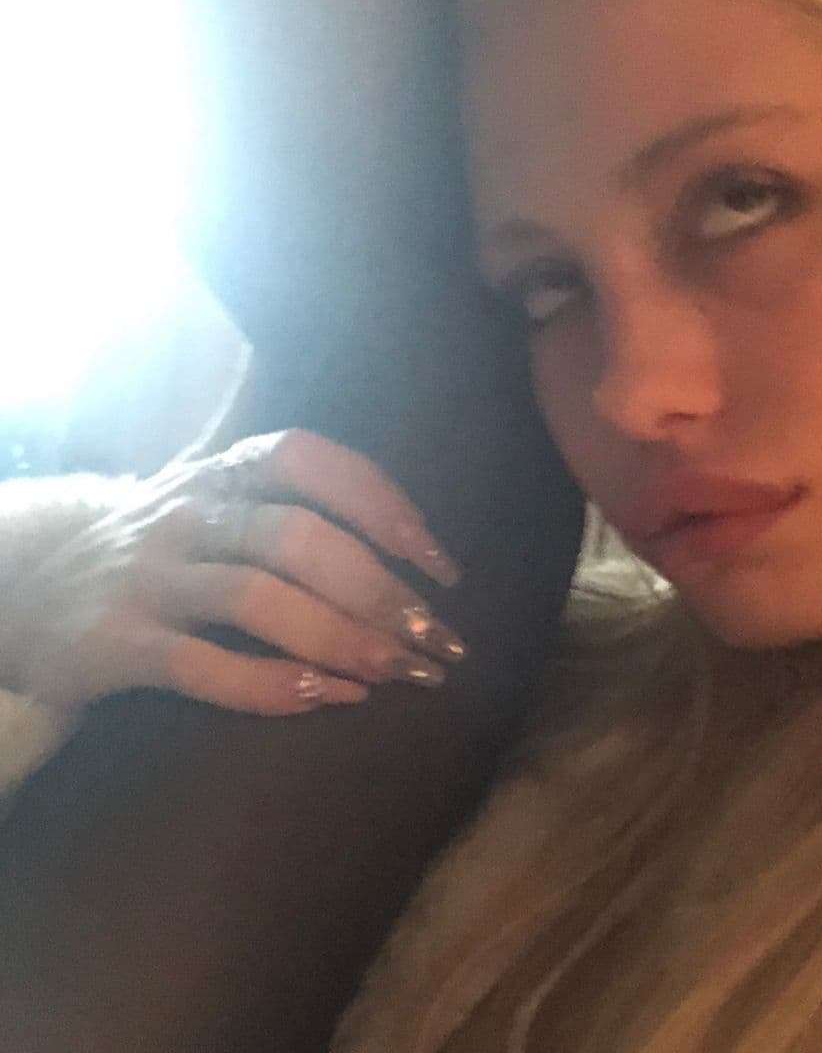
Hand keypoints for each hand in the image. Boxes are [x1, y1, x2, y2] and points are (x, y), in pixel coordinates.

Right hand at [3, 430, 465, 718]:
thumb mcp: (221, 505)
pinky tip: (331, 698)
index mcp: (226, 471)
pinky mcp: (114, 642)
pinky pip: (204, 666)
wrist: (29, 583)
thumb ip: (299, 509)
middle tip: (438, 641)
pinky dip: (275, 686)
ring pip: (258, 598)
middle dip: (382, 591)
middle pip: (300, 537)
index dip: (385, 505)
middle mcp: (189, 512)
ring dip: (344, 639)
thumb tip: (423, 554)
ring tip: (401, 674)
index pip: (314, 462)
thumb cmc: (168, 549)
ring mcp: (149, 575)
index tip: (441, 565)